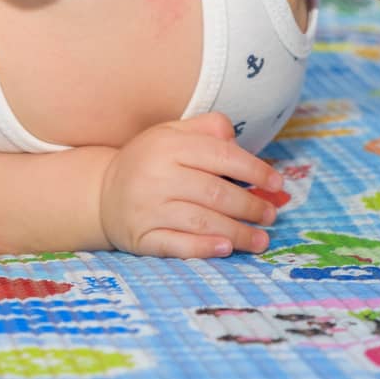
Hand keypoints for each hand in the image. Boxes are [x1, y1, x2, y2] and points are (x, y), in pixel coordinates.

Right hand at [99, 112, 282, 258]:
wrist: (102, 192)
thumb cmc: (149, 161)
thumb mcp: (172, 134)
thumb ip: (206, 129)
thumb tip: (235, 139)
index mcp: (168, 146)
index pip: (221, 157)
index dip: (255, 170)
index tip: (277, 183)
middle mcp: (157, 177)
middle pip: (215, 193)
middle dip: (250, 206)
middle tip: (271, 215)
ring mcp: (147, 209)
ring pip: (201, 222)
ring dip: (238, 233)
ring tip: (262, 240)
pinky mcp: (141, 237)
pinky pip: (177, 245)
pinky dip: (203, 249)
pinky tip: (226, 249)